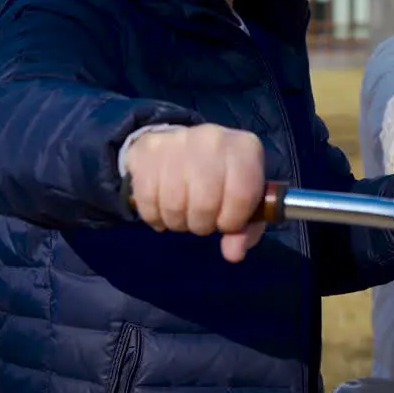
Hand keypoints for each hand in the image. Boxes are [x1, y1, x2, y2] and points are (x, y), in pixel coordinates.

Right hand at [125, 123, 266, 262]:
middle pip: (205, 204)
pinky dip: (154, 216)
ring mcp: (178, 141)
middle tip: (200, 219)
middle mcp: (212, 138)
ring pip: (174, 205)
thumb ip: (246, 230)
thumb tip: (233, 254)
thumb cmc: (220, 179)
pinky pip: (147, 201)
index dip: (232, 221)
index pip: (242, 196)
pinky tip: (162, 208)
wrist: (180, 145)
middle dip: (202, 224)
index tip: (225, 221)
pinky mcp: (148, 150)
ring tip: (182, 213)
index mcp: (245, 148)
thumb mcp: (244, 199)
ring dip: (177, 222)